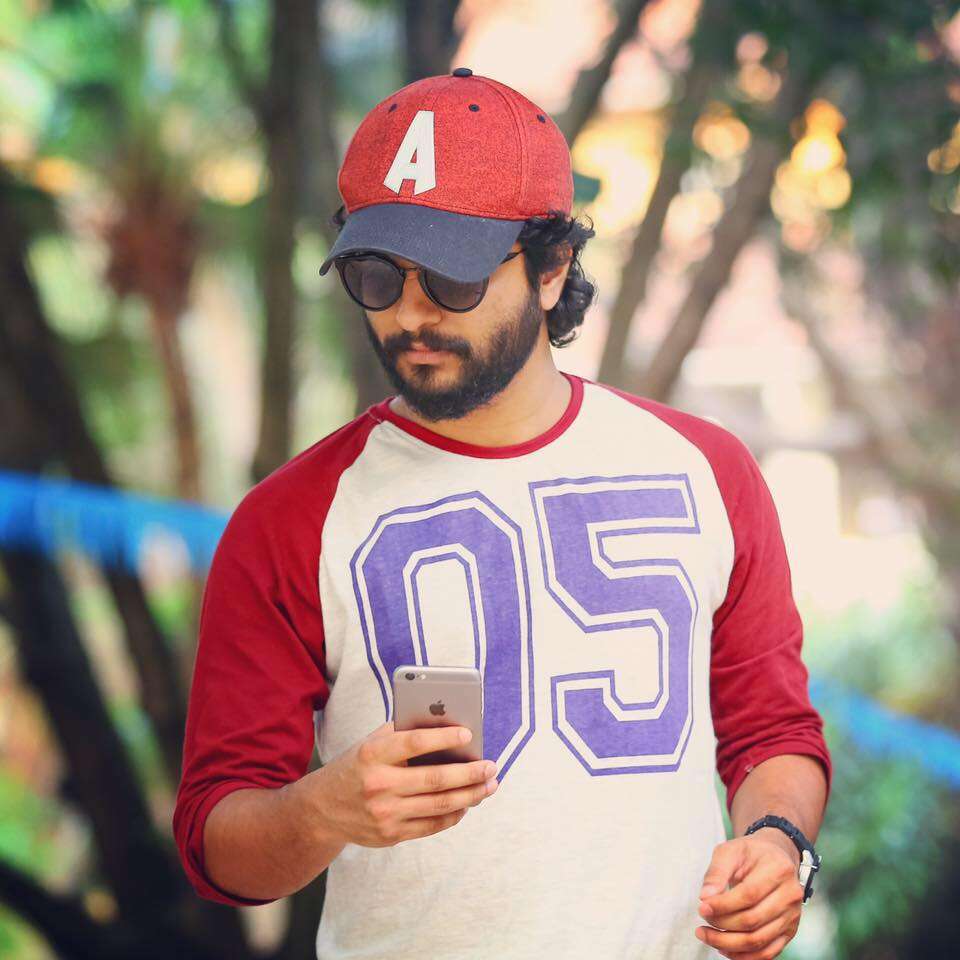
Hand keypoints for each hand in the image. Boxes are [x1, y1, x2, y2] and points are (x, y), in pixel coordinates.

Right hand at [311, 721, 498, 847]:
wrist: (321, 810)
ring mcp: (385, 813)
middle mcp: (379, 784)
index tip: (469, 735)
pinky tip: (467, 804)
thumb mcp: (370, 744)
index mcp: (372, 754)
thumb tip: (445, 727)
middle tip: (491, 766)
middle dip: (470, 773)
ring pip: (440, 804)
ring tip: (489, 786)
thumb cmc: (355, 767)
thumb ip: (401, 734)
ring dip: (470, 796)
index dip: (445, 738)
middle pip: (436, 779)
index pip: (415, 743)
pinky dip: (454, 814)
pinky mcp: (391, 835)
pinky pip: (432, 824)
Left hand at [694, 830, 803, 958]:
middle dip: (722, 926)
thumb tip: (705, 897)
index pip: (748, 895)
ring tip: (707, 936)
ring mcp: (793, 915)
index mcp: (778, 869)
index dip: (723, 905)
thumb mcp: (730, 851)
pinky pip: (769, 952)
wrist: (775, 856)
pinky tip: (725, 949)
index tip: (702, 908)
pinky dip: (745, 956)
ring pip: (759, 940)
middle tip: (701, 925)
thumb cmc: (750, 853)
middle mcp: (791, 894)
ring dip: (729, 944)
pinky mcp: (790, 930)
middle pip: (753, 920)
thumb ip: (716, 872)